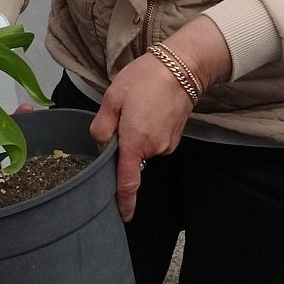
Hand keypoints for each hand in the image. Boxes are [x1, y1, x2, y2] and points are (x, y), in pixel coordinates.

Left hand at [88, 17, 232, 220]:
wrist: (182, 67)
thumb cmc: (144, 79)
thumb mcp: (112, 98)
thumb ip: (101, 127)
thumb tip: (101, 146)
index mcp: (134, 142)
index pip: (127, 182)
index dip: (124, 202)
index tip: (122, 216)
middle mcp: (153, 149)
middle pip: (130, 159)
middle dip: (122, 145)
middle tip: (121, 115)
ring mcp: (167, 144)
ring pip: (142, 148)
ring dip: (135, 135)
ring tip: (137, 107)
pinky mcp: (174, 137)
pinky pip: (153, 140)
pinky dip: (147, 130)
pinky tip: (148, 109)